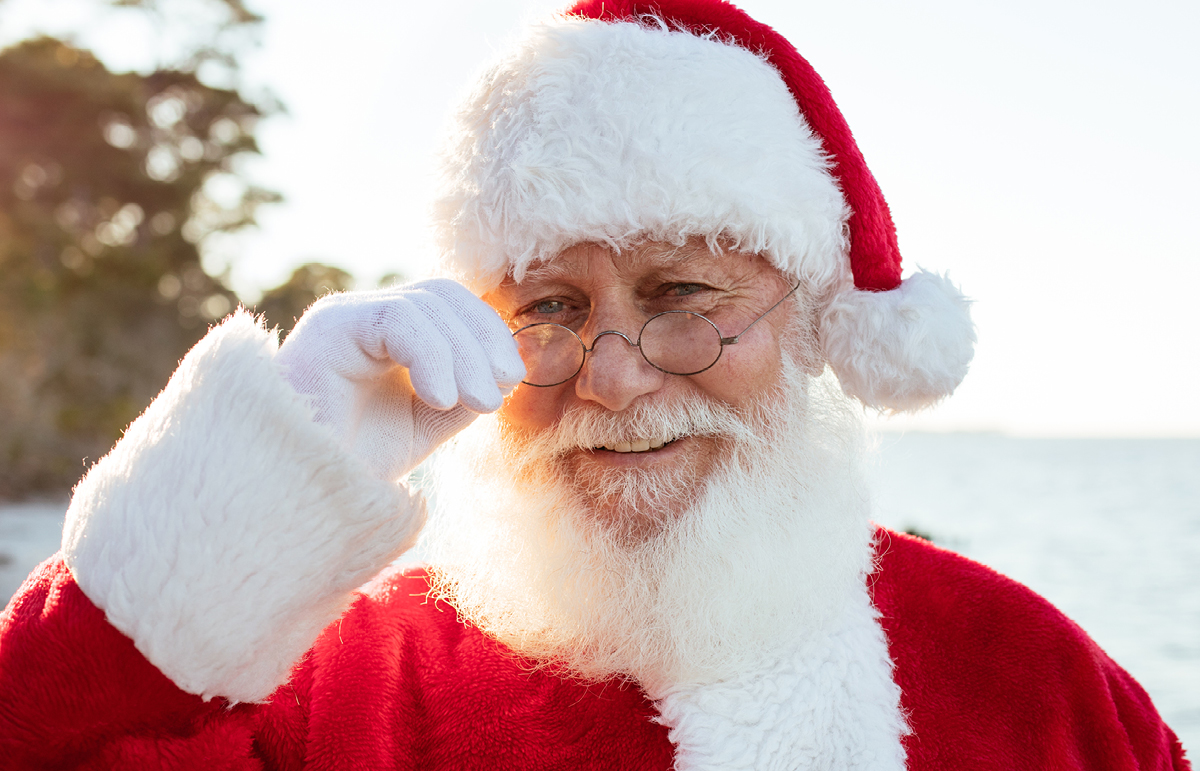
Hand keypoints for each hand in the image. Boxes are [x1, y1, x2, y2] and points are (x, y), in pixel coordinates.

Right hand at [275, 279, 524, 481]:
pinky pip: (396, 319)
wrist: (298, 495)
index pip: (449, 304)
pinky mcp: (328, 328)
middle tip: (499, 393)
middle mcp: (361, 316)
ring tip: (478, 404)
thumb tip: (504, 369)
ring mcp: (342, 317)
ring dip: (464, 356)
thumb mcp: (424, 425)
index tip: (513, 379)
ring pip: (424, 305)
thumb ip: (462, 394)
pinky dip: (431, 356)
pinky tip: (441, 398)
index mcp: (385, 334)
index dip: (488, 332)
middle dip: (483, 340)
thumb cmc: (351, 464)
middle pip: (440, 294)